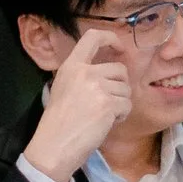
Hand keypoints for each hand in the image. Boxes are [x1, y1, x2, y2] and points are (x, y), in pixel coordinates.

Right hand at [22, 29, 130, 181]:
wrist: (55, 145)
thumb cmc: (58, 121)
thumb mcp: (63, 88)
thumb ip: (81, 75)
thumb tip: (108, 73)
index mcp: (71, 66)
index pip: (93, 37)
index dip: (111, 38)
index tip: (119, 47)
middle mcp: (85, 72)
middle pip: (119, 69)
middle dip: (120, 85)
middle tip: (108, 101)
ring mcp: (98, 87)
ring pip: (126, 89)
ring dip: (120, 103)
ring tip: (104, 115)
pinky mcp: (108, 104)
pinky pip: (127, 105)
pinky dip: (121, 116)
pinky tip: (106, 123)